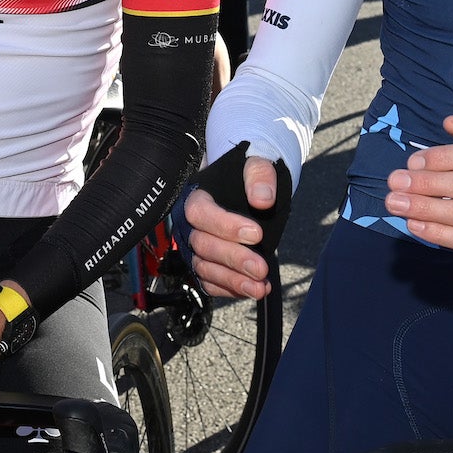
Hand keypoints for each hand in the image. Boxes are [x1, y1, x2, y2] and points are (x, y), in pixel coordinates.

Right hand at [184, 158, 279, 299]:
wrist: (246, 188)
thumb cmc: (247, 175)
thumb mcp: (256, 162)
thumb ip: (260, 175)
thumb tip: (263, 199)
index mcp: (196, 195)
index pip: (200, 213)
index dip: (226, 226)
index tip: (256, 234)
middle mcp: (189, 224)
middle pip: (202, 245)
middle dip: (233, 259)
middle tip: (261, 268)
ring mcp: (194, 247)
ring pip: (204, 268)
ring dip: (232, 280)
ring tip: (259, 286)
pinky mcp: (204, 265)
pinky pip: (208, 282)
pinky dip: (229, 289)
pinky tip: (251, 290)